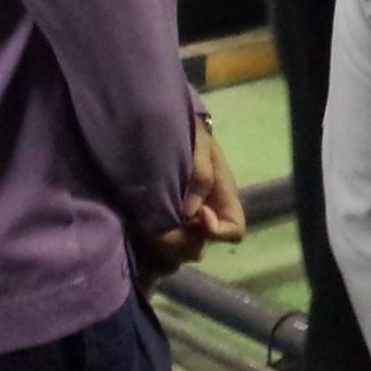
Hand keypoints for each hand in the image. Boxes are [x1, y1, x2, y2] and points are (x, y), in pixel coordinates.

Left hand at [137, 121, 246, 277]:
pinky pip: (153, 246)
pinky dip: (146, 240)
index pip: (234, 229)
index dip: (216, 230)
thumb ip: (201, 174)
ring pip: (174, 252)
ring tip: (143, 221)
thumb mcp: (196, 141)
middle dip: (180, 242)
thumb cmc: (177, 126)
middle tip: (159, 222)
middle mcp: (201, 212)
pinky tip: (136, 223)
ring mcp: (176, 219)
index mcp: (219, 194)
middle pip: (199, 248)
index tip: (195, 217)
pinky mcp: (153, 221)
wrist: (147, 118)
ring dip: (159, 243)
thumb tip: (193, 214)